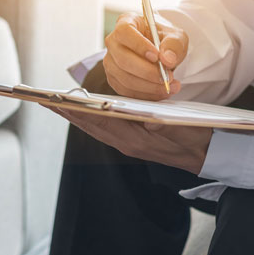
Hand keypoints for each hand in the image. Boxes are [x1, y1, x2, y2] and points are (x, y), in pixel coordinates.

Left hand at [52, 107, 211, 173]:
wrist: (209, 154)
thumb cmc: (194, 136)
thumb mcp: (173, 124)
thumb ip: (149, 118)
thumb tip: (125, 109)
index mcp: (132, 140)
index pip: (96, 121)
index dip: (74, 109)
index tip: (54, 100)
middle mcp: (125, 144)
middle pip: (89, 125)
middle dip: (67, 112)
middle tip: (44, 100)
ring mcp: (127, 145)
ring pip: (94, 128)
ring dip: (75, 115)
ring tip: (56, 104)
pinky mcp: (132, 143)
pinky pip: (104, 130)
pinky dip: (91, 120)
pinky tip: (84, 112)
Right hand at [103, 13, 188, 99]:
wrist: (160, 52)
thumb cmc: (164, 40)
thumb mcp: (176, 36)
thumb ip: (174, 45)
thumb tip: (167, 59)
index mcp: (126, 22)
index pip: (124, 32)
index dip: (139, 45)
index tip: (157, 57)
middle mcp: (113, 41)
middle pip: (122, 59)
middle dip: (147, 72)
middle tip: (167, 77)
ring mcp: (111, 61)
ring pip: (124, 78)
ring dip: (149, 86)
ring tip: (169, 86)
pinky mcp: (114, 78)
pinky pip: (126, 90)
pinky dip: (145, 94)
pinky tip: (160, 91)